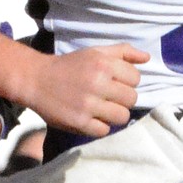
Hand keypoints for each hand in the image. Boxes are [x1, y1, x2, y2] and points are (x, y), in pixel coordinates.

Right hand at [22, 44, 147, 136]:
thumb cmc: (69, 66)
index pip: (136, 78)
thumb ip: (122, 52)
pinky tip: (90, 118)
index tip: (115, 83)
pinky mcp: (79, 122)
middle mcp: (98, 83)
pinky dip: (99, 126)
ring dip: (114, 115)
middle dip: (123, 99)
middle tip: (109, 97)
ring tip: (102, 109)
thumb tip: (147, 58)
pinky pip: (104, 130)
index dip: (128, 82)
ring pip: (122, 117)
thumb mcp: (94, 52)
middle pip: (132, 99)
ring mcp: (88, 104)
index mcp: (103, 64)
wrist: (36, 79)